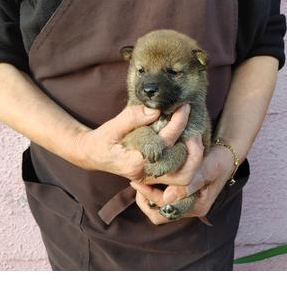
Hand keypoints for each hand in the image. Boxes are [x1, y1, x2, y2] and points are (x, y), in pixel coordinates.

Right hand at [73, 104, 189, 180]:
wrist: (91, 154)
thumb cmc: (101, 140)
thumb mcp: (112, 126)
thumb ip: (132, 117)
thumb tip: (156, 109)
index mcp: (136, 163)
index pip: (166, 144)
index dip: (178, 122)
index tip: (183, 107)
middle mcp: (147, 174)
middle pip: (183, 174)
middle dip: (195, 152)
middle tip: (194, 128)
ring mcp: (152, 177)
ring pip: (183, 178)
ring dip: (193, 159)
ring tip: (193, 136)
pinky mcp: (155, 174)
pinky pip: (177, 174)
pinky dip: (187, 160)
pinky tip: (186, 142)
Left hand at [131, 145, 234, 224]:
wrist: (227, 155)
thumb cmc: (220, 160)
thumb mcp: (210, 167)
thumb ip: (192, 179)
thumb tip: (168, 197)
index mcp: (197, 206)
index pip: (166, 208)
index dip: (149, 194)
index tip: (138, 181)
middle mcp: (190, 209)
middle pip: (158, 215)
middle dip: (144, 199)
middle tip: (136, 182)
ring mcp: (185, 203)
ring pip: (157, 210)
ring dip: (146, 196)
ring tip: (140, 180)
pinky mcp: (181, 196)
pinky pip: (160, 201)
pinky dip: (151, 191)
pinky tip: (148, 178)